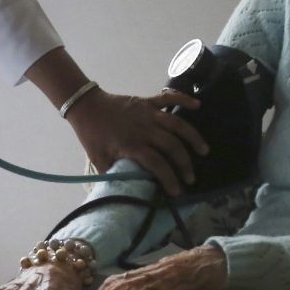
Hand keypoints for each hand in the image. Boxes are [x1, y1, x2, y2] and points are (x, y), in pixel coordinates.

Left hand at [67, 88, 210, 194]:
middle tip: (190, 178)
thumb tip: (128, 190)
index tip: (177, 192)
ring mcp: (147, 113)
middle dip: (184, 164)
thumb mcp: (99, 160)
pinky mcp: (147, 101)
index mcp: (132, 145)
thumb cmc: (93, 136)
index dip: (169, 179)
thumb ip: (115, 175)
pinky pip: (168, 98)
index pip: (157, 164)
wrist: (86, 107)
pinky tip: (198, 106)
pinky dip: (184, 99)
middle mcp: (144, 129)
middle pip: (172, 146)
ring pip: (177, 124)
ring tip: (203, 151)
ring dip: (193, 137)